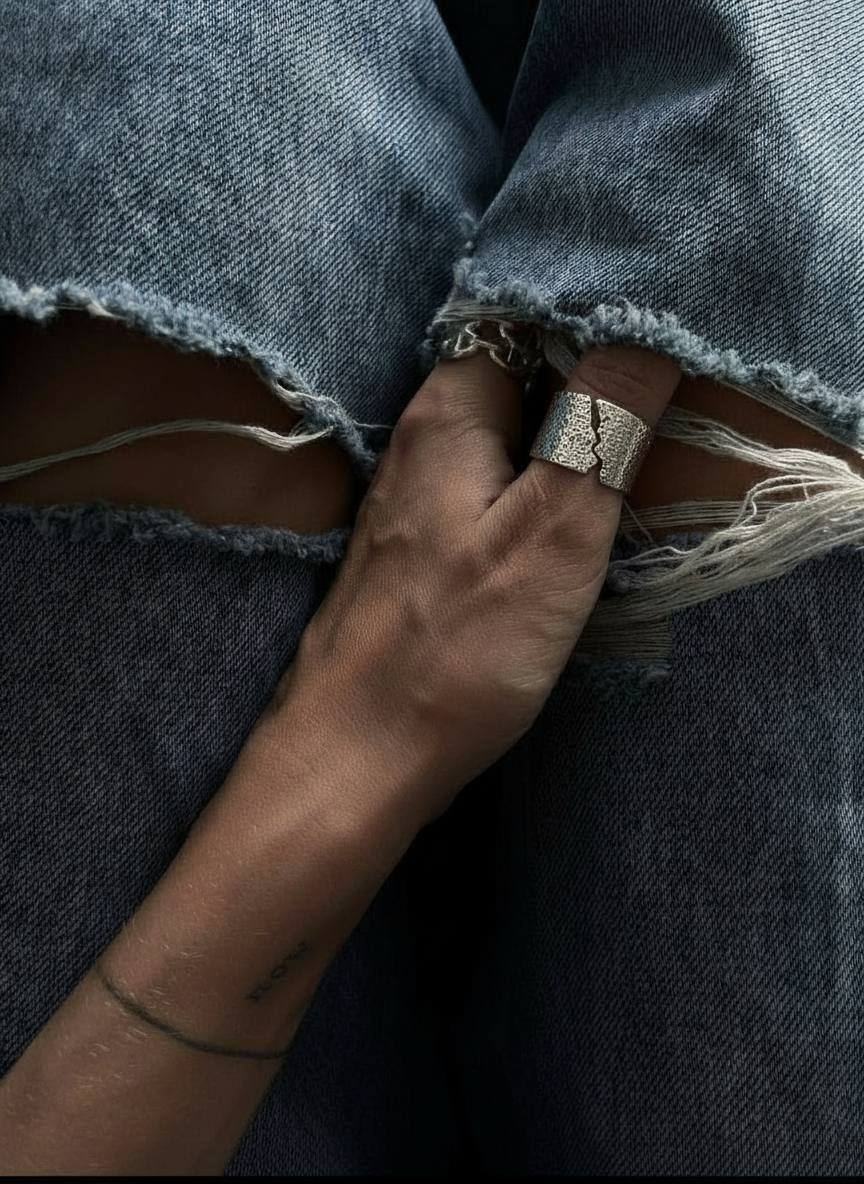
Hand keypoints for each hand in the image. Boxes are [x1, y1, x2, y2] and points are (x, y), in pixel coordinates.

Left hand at [276, 345, 680, 828]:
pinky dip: (541, 486)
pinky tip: (574, 517)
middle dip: (591, 378)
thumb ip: (604, 419)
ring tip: (630, 457)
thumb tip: (648, 328)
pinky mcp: (427, 544)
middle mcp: (424, 435)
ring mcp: (421, 492)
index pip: (526, 314)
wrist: (360, 752)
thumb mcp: (556, 527)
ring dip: (569, 437)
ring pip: (511, 431)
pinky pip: (495, 484)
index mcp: (450, 408)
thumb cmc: (458, 645)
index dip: (595, 316)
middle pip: (520, 369)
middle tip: (660, 405)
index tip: (660, 343)